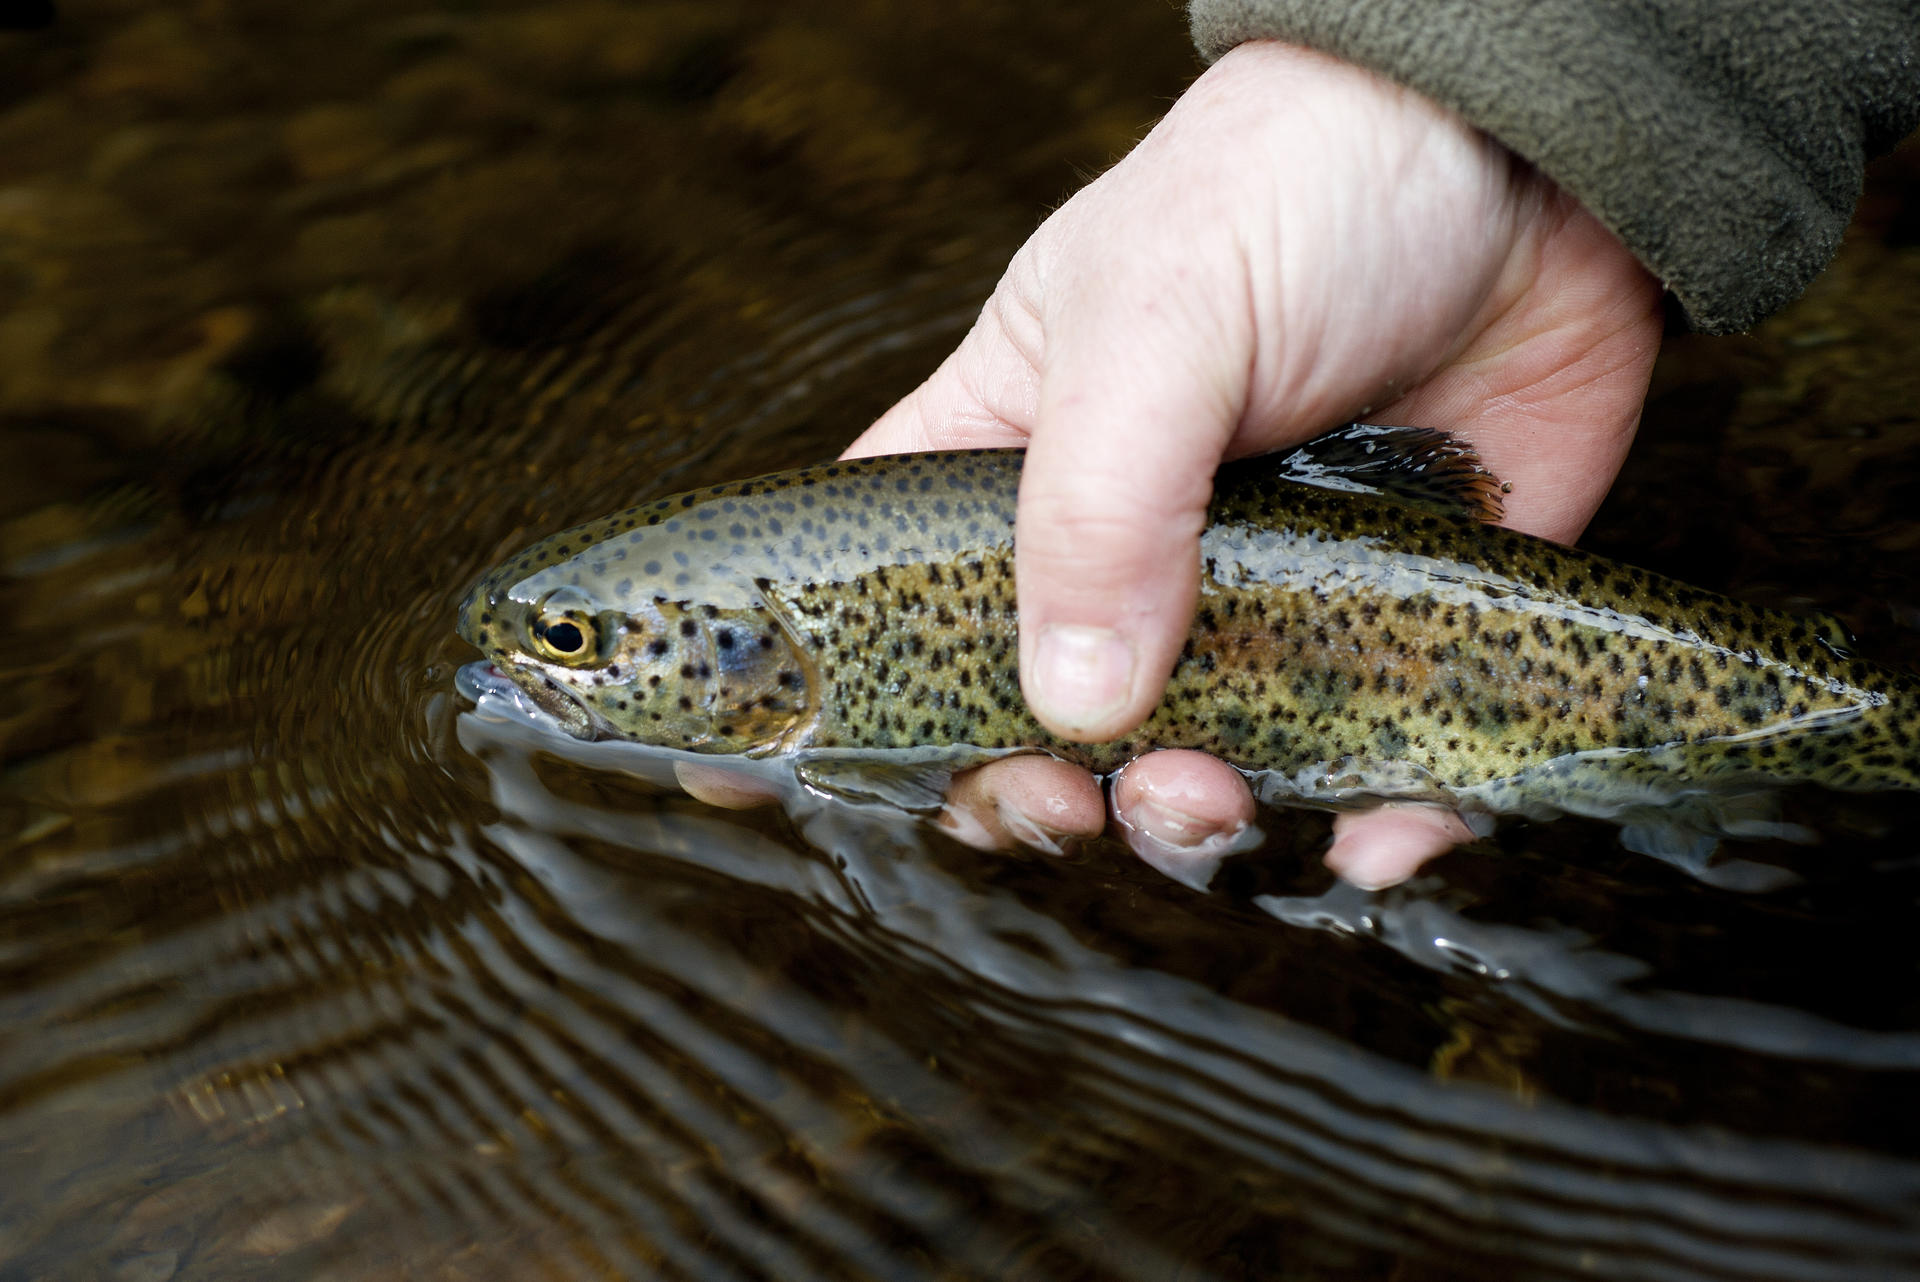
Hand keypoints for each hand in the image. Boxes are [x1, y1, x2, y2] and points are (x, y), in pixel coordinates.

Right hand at [838, 41, 1663, 887]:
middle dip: (1039, 795)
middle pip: (1033, 721)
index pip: (894, 595)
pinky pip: (1371, 766)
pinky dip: (1374, 827)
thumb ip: (1099, 507)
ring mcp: (1257, 597)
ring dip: (1188, 827)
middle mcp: (1123, 549)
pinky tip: (1379, 839)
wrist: (1524, 155)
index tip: (839, 777)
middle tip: (1077, 800)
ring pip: (1192, 768)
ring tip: (1217, 799)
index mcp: (1014, 460)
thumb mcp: (1157, 320)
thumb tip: (1076, 705)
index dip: (854, 700)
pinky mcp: (1394, 627)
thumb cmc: (1297, 187)